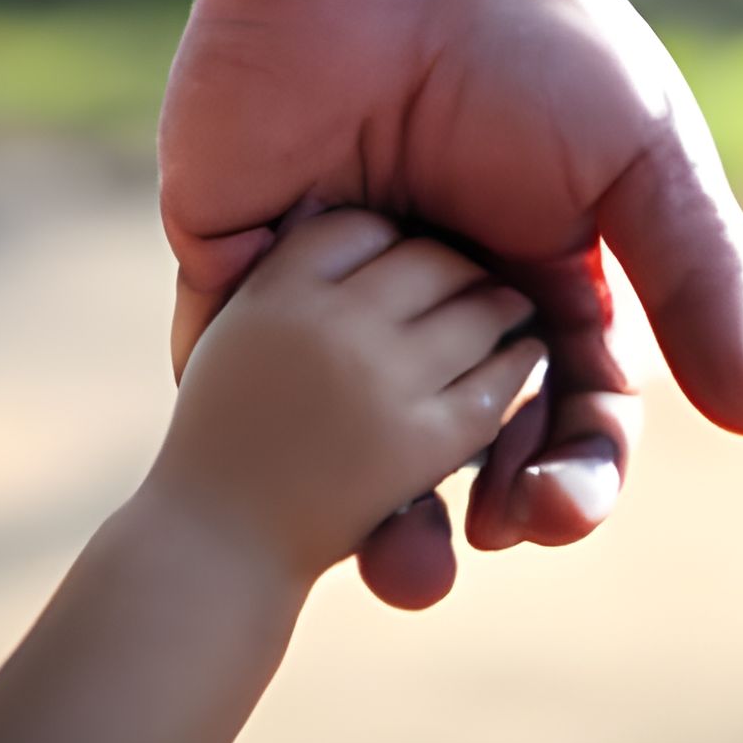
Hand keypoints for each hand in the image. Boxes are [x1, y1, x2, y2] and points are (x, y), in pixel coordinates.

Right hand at [147, 209, 545, 586]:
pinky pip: (493, 382)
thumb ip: (279, 268)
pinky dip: (518, 365)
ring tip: (508, 304)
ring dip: (498, 303)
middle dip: (454, 261)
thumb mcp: (235, 329)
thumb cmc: (221, 434)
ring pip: (471, 312)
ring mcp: (379, 379)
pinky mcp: (420, 440)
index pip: (356, 227)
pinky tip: (525, 357)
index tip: (404, 240)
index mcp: (278, 290)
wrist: (217, 541)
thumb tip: (319, 201)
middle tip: (474, 269)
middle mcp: (330, 324)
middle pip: (424, 258)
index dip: (388, 231)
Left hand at [159, 0, 742, 608]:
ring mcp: (338, 278)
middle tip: (470, 552)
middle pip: (453, 438)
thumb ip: (699, 278)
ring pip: (346, 426)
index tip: (561, 510)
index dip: (571, 471)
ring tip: (392, 558)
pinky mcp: (242, 254)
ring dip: (367, 504)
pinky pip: (240, 358)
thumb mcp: (640, 157)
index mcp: (532, 276)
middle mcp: (434, 292)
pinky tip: (289, 463)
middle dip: (471, 509)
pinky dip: (259, 418)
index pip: (560, 407)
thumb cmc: (532, 35)